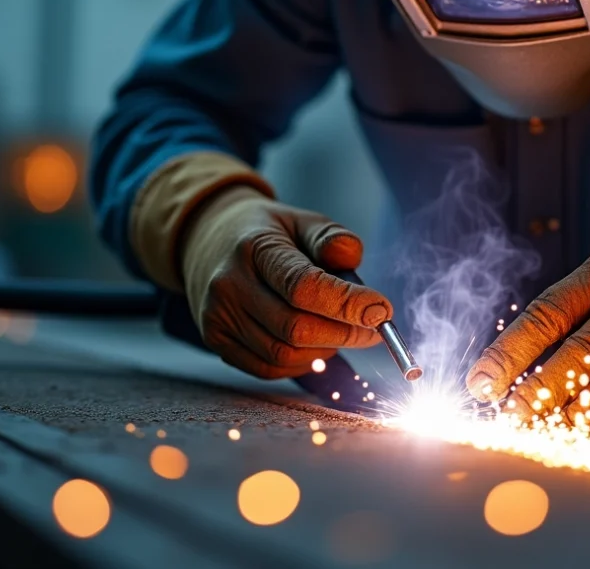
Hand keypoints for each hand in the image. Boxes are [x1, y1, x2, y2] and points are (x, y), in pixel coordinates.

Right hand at [180, 186, 392, 378]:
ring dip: (326, 350)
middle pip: (295, 327)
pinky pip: (267, 368)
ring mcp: (218, 316)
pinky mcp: (217, 340)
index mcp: (254, 248)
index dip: (346, 303)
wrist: (208, 242)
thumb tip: (352, 260)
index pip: (303, 285)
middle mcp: (228, 284)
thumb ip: (331, 237)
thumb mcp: (301, 221)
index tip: (382, 310)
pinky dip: (302, 363)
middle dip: (345, 333)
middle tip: (373, 328)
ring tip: (344, 331)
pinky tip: (317, 345)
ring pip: (283, 354)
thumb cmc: (268, 233)